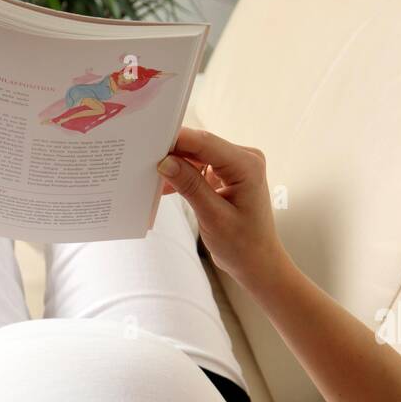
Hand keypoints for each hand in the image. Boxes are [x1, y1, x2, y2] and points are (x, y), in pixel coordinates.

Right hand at [157, 128, 288, 288]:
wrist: (257, 261)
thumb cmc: (243, 245)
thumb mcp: (213, 217)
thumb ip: (190, 187)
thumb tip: (165, 162)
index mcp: (247, 165)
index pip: (205, 143)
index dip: (177, 140)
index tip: (149, 142)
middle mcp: (244, 159)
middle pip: (200, 146)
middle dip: (173, 153)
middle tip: (143, 160)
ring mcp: (235, 166)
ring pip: (197, 156)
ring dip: (175, 166)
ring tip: (152, 177)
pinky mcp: (226, 175)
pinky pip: (199, 167)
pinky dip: (182, 176)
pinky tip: (165, 187)